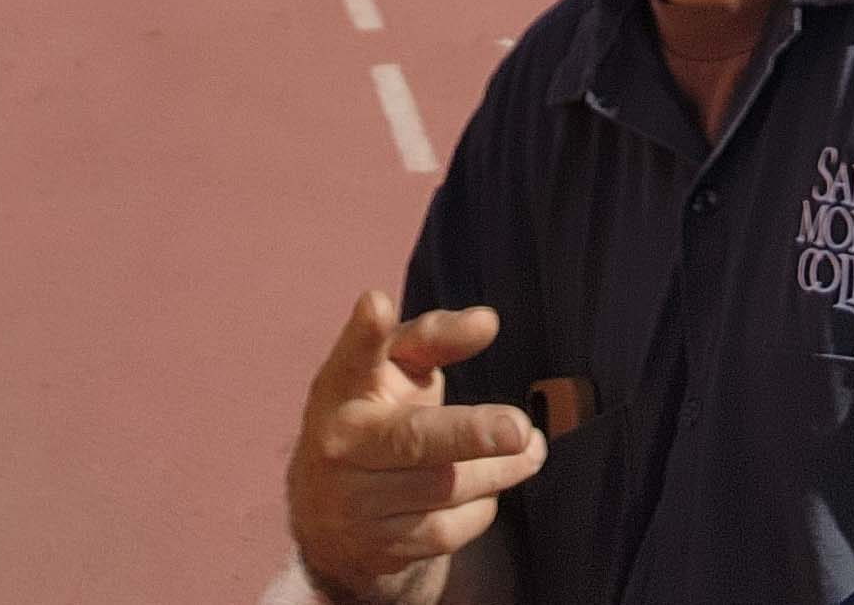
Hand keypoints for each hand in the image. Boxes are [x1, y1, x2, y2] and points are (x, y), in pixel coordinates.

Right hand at [288, 292, 546, 604]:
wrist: (325, 514)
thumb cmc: (377, 413)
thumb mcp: (397, 368)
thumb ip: (437, 336)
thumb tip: (488, 322)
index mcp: (342, 386)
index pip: (354, 355)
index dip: (365, 332)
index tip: (377, 305)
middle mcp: (339, 444)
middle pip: (411, 439)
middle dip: (468, 434)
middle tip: (519, 428)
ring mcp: (354, 502)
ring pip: (446, 487)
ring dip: (500, 468)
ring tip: (529, 448)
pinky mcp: (377, 548)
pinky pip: (448, 530)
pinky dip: (480, 506)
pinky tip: (486, 487)